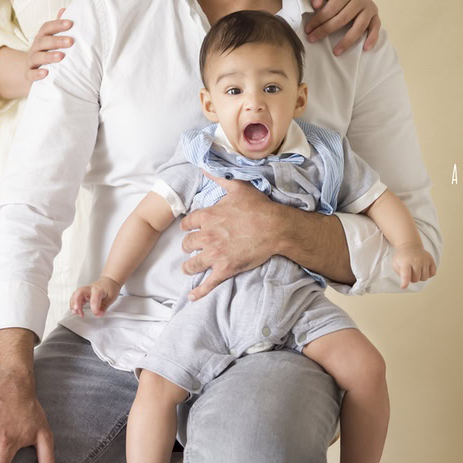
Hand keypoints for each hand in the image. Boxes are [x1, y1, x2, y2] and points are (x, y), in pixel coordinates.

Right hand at [25, 9, 72, 83]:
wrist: (32, 72)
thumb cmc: (47, 52)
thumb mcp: (52, 39)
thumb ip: (58, 27)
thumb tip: (64, 9)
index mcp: (42, 38)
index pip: (46, 28)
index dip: (57, 24)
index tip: (70, 23)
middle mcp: (35, 48)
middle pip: (43, 41)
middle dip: (56, 41)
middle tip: (70, 41)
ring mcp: (31, 61)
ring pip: (37, 57)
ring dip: (49, 56)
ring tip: (61, 56)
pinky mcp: (29, 74)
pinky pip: (30, 74)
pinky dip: (37, 74)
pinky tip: (46, 73)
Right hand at [69, 276, 118, 317]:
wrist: (109, 281)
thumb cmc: (110, 288)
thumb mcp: (111, 298)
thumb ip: (104, 307)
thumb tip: (98, 315)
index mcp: (98, 289)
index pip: (94, 299)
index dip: (95, 309)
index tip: (98, 314)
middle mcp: (90, 288)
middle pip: (80, 292)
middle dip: (76, 301)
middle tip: (76, 310)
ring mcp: (85, 290)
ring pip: (76, 295)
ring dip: (74, 304)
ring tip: (76, 313)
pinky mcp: (83, 293)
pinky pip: (76, 297)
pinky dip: (74, 304)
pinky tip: (77, 311)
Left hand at [179, 173, 277, 300]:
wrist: (275, 228)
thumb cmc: (258, 206)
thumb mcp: (237, 187)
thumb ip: (217, 177)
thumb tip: (204, 166)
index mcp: (208, 216)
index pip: (187, 223)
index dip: (188, 226)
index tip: (189, 228)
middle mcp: (207, 236)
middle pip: (187, 244)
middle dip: (188, 246)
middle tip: (190, 248)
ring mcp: (215, 254)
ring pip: (192, 264)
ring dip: (189, 266)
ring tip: (188, 268)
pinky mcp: (225, 269)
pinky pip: (207, 283)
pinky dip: (198, 292)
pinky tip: (191, 297)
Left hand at [305, 0, 381, 55]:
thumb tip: (316, 5)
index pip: (331, 8)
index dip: (319, 20)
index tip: (308, 30)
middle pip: (343, 18)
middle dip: (326, 30)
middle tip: (313, 39)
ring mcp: (369, 7)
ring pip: (359, 26)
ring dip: (347, 41)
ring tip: (336, 52)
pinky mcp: (375, 15)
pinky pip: (376, 28)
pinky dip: (372, 38)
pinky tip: (365, 48)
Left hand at [391, 244, 436, 289]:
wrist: (410, 246)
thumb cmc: (402, 258)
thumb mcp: (395, 264)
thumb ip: (399, 273)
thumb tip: (405, 283)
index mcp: (405, 263)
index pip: (406, 274)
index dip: (405, 282)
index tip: (403, 286)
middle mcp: (416, 261)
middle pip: (416, 279)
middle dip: (413, 279)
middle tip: (410, 272)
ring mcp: (425, 260)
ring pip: (425, 278)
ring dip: (420, 277)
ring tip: (416, 271)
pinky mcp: (431, 260)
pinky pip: (433, 273)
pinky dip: (428, 274)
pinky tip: (423, 269)